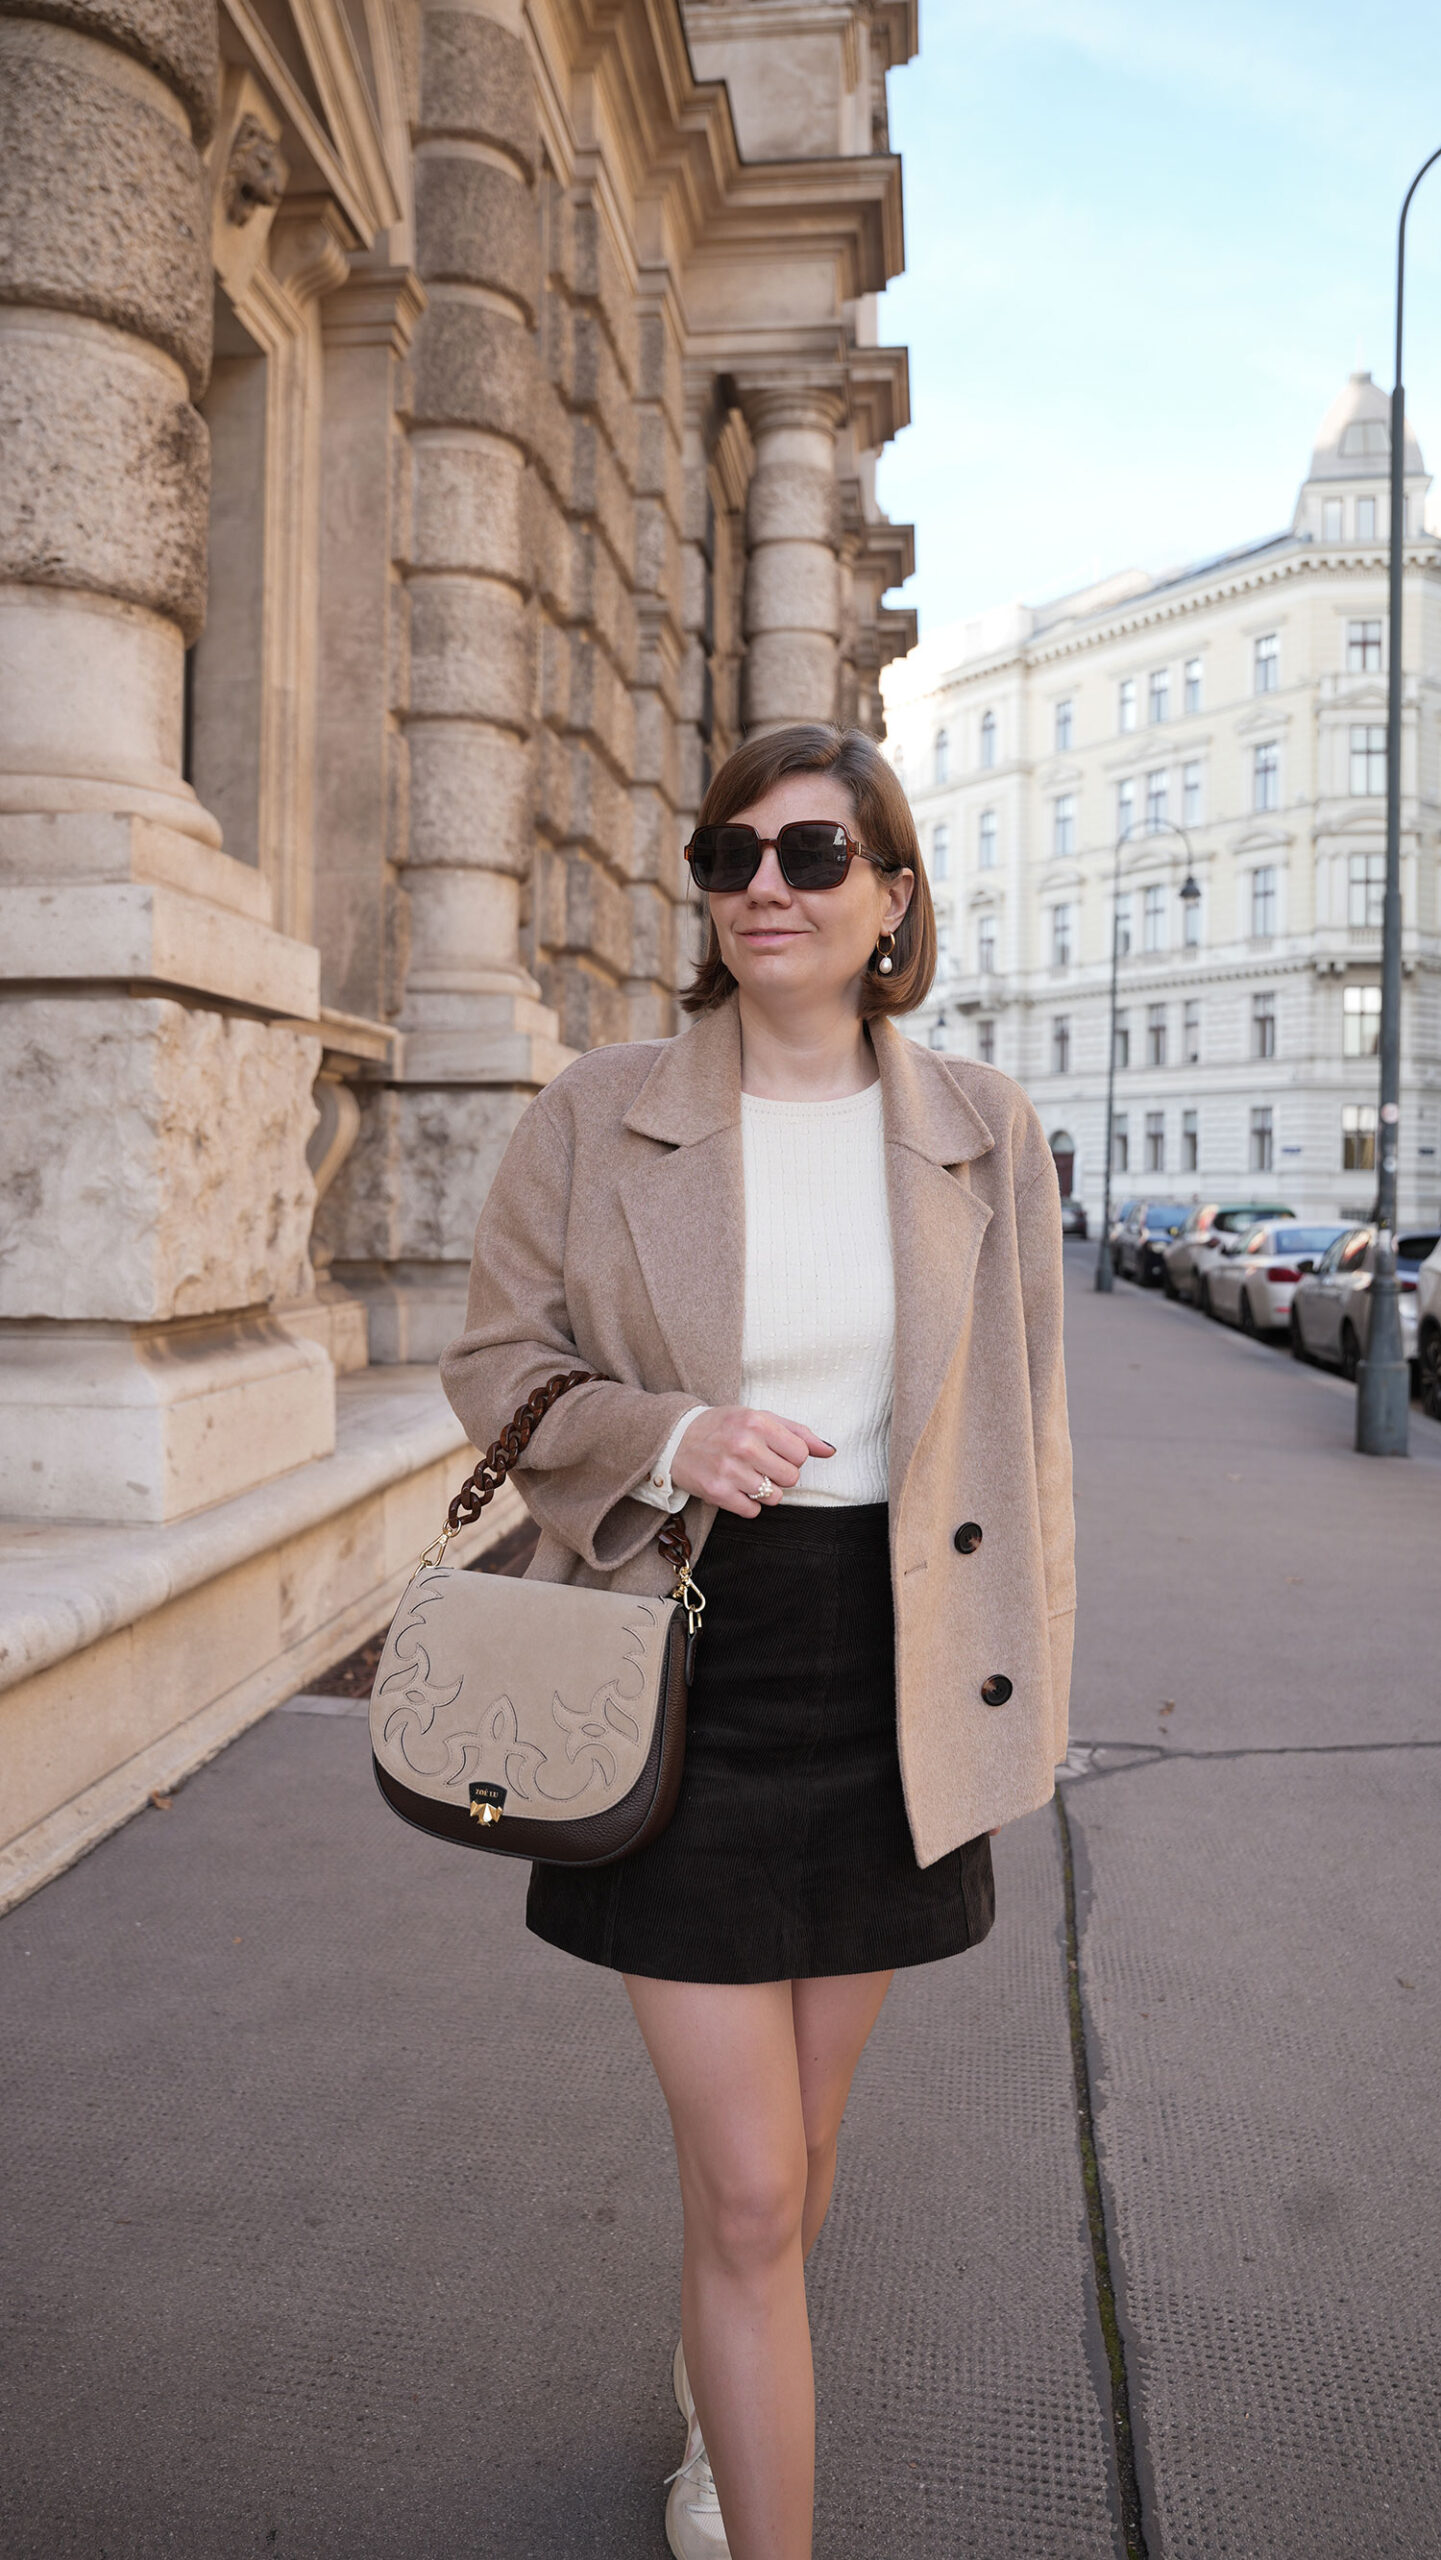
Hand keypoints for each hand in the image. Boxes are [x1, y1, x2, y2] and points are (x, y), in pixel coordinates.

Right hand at [671, 1407, 835, 1516]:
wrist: (674, 1438)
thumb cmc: (723, 1427)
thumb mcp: (758, 1418)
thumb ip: (797, 1432)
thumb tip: (831, 1451)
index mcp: (757, 1421)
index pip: (801, 1453)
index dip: (792, 1456)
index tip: (775, 1453)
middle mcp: (744, 1445)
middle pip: (792, 1477)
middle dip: (781, 1475)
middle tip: (761, 1466)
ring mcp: (729, 1470)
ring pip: (775, 1497)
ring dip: (765, 1491)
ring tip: (747, 1477)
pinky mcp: (717, 1493)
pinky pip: (753, 1512)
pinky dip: (748, 1505)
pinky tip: (736, 1489)